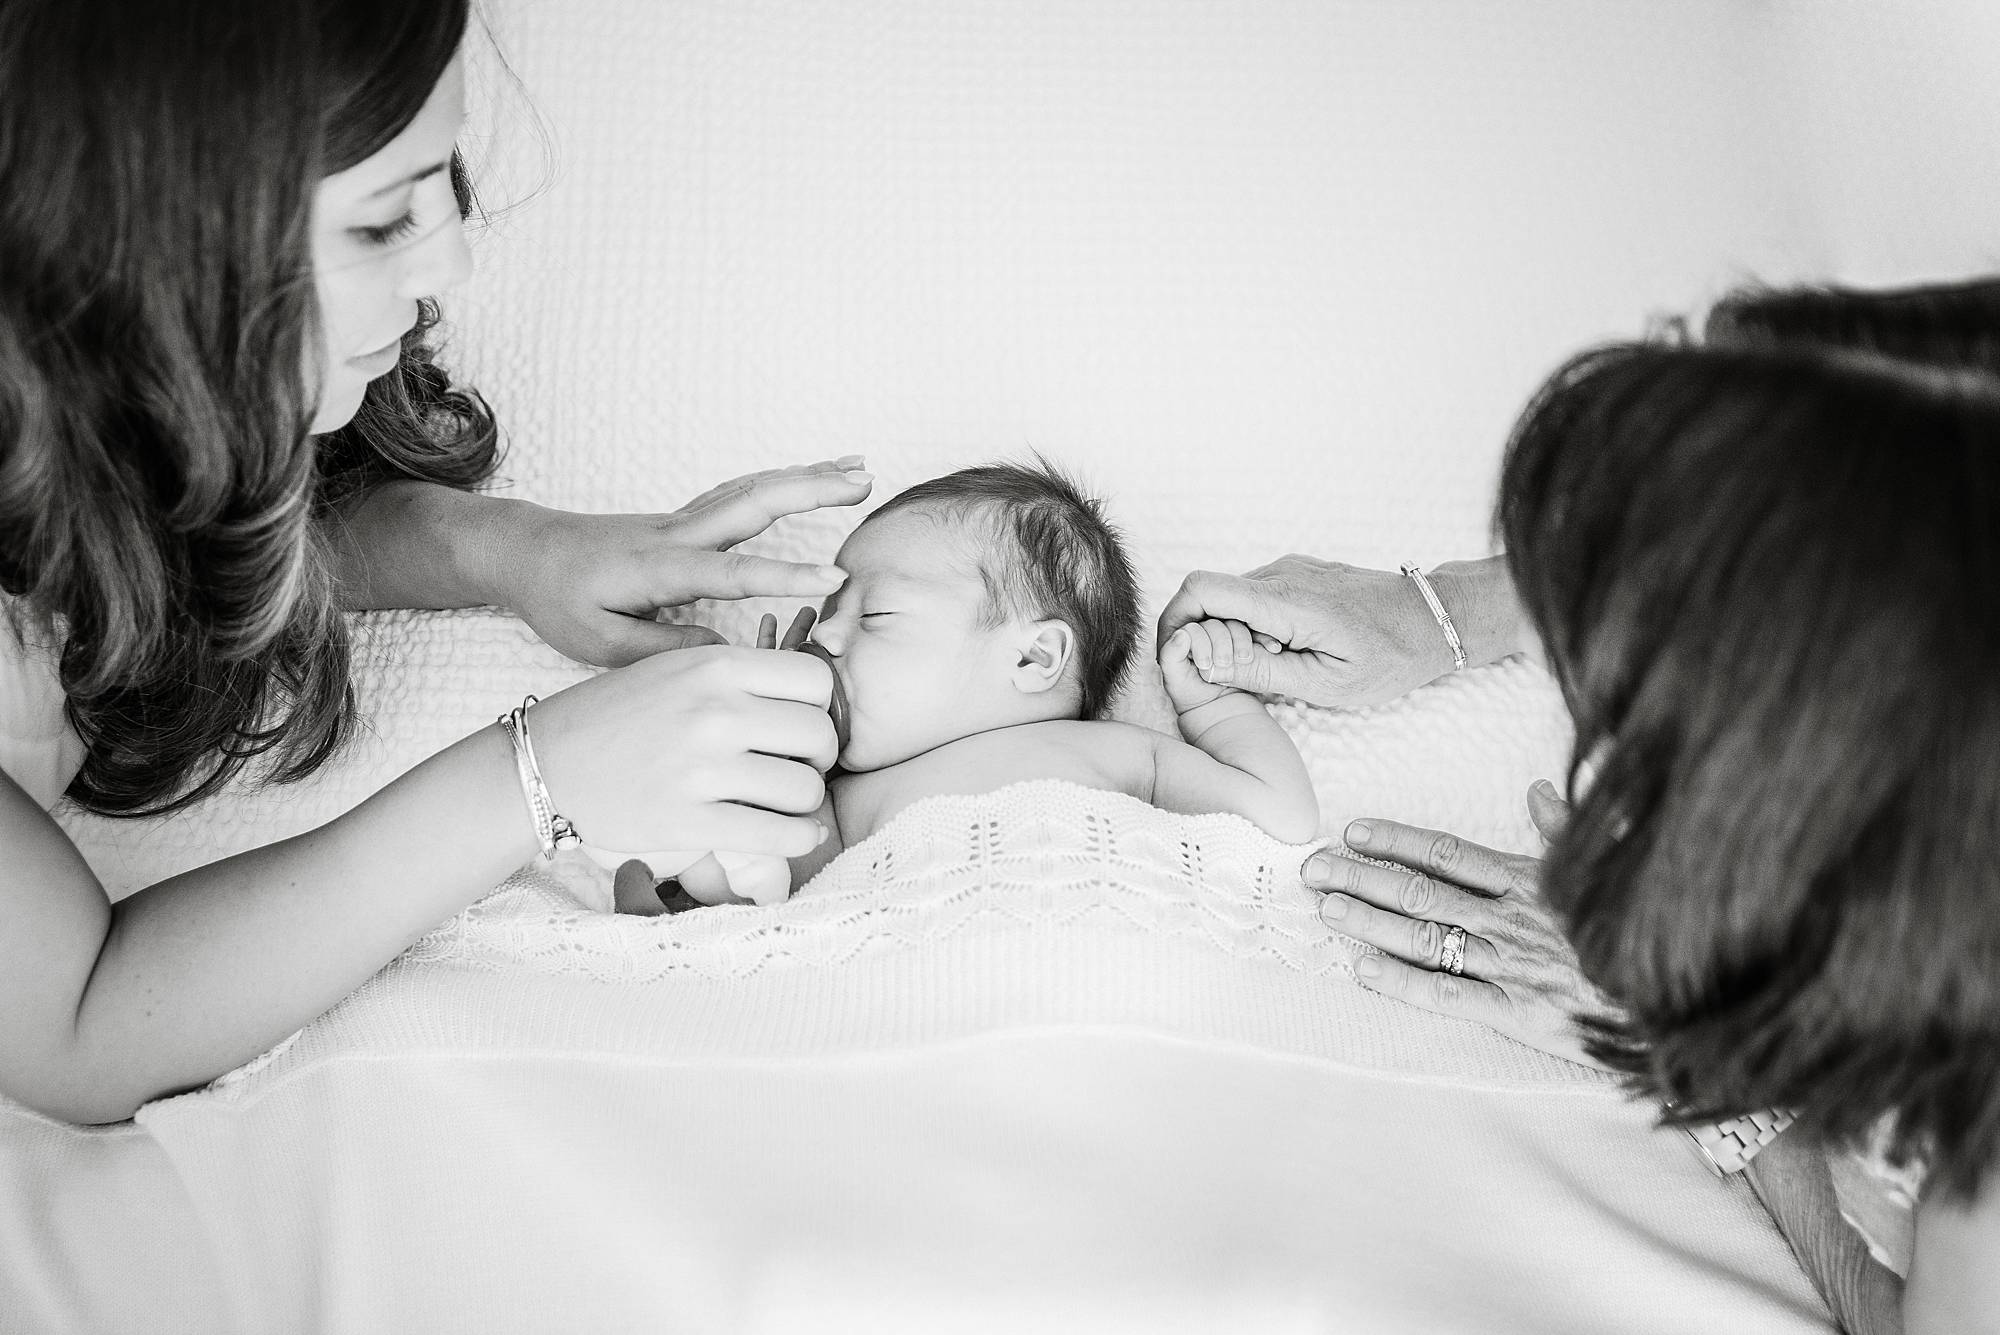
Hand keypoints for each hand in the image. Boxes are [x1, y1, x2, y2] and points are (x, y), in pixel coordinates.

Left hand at [503, 458, 873, 666]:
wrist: (525, 552)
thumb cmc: (558, 600)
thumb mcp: (598, 643)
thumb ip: (664, 650)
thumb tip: (727, 656)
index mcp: (659, 568)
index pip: (732, 572)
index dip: (785, 575)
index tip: (833, 577)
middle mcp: (677, 534)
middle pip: (754, 502)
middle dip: (812, 490)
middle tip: (864, 482)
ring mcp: (682, 521)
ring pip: (753, 489)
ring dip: (807, 476)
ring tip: (859, 469)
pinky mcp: (684, 520)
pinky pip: (741, 493)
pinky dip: (781, 481)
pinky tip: (810, 475)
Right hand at [528, 644, 837, 858]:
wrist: (546, 763)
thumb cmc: (618, 714)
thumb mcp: (676, 668)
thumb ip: (739, 676)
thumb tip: (816, 700)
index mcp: (714, 666)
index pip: (816, 681)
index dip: (819, 707)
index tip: (800, 725)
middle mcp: (714, 712)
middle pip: (819, 735)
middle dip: (817, 757)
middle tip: (794, 767)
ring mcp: (702, 768)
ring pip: (805, 789)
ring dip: (805, 802)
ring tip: (783, 803)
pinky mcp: (689, 822)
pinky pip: (779, 835)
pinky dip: (798, 839)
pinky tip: (792, 835)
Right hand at [1156, 554, 1489, 707]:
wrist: (1436, 620)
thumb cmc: (1391, 657)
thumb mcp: (1325, 684)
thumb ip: (1260, 672)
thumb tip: (1203, 662)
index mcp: (1286, 601)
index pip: (1200, 589)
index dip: (1175, 622)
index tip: (1179, 658)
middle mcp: (1282, 575)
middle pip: (1209, 596)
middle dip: (1206, 637)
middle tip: (1236, 678)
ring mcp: (1291, 570)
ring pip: (1231, 598)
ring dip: (1232, 634)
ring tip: (1272, 668)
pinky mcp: (1299, 574)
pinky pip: (1255, 596)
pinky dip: (1253, 626)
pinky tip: (1286, 652)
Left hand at [1157, 617, 1257, 713]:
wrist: (1221, 710)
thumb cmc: (1192, 696)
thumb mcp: (1175, 679)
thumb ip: (1170, 656)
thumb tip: (1182, 633)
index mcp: (1186, 636)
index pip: (1195, 626)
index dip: (1200, 642)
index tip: (1204, 665)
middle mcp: (1205, 631)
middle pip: (1216, 624)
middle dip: (1221, 643)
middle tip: (1223, 664)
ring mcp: (1227, 636)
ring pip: (1236, 625)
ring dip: (1240, 640)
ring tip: (1243, 659)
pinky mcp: (1245, 642)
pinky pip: (1258, 631)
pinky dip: (1265, 638)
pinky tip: (1271, 647)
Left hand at [1302, 781, 1621, 1068]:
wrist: (1680, 1003)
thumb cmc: (1639, 935)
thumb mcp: (1605, 872)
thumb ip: (1566, 832)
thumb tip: (1537, 790)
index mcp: (1529, 880)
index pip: (1446, 852)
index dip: (1395, 839)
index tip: (1352, 831)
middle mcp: (1511, 918)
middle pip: (1420, 890)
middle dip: (1361, 876)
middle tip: (1313, 868)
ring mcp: (1511, 964)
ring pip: (1423, 936)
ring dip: (1369, 921)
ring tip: (1326, 908)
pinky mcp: (1518, 1012)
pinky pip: (1447, 993)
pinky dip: (1401, 980)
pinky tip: (1362, 968)